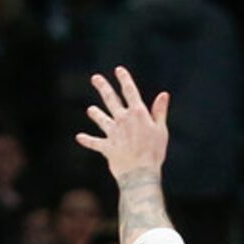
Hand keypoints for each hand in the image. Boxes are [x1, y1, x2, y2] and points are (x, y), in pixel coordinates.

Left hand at [77, 66, 169, 184]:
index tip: (118, 70)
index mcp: (137, 114)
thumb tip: (164, 94)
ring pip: (101, 119)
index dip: (124, 79)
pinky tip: (79, 137)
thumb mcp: (161, 130)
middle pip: (110, 99)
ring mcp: (113, 132)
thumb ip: (160, 112)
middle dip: (103, 87)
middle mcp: (122, 119)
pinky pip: (95, 142)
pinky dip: (87, 140)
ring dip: (95, 113)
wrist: (139, 173)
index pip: (130, 91)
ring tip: (91, 110)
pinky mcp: (107, 146)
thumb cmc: (154, 153)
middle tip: (95, 78)